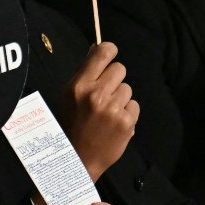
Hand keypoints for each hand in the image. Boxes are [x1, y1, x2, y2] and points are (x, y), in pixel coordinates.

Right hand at [60, 42, 138, 180]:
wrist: (79, 158)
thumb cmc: (74, 123)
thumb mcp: (70, 95)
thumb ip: (85, 72)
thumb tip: (98, 47)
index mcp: (79, 86)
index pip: (103, 53)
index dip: (109, 50)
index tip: (110, 53)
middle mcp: (96, 95)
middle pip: (120, 69)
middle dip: (114, 79)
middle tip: (105, 94)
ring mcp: (113, 109)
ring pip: (127, 88)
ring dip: (120, 98)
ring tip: (108, 113)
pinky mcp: (127, 122)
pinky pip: (134, 105)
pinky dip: (127, 113)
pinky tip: (115, 122)